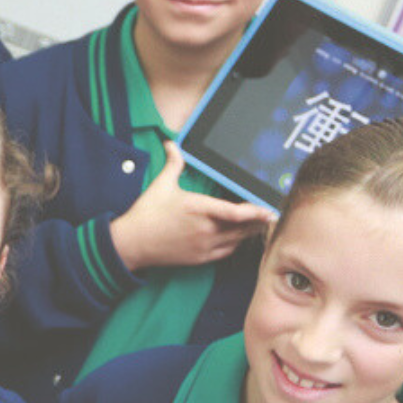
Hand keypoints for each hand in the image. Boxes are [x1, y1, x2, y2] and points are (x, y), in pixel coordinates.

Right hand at [108, 141, 272, 272]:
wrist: (131, 244)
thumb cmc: (145, 215)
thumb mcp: (161, 185)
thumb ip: (173, 163)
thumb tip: (171, 144)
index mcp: (199, 209)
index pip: (237, 212)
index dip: (257, 211)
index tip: (269, 208)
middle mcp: (205, 229)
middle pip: (244, 228)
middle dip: (259, 221)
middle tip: (271, 214)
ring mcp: (203, 246)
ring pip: (238, 241)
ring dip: (249, 233)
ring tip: (260, 225)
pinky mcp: (199, 258)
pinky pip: (226, 252)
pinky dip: (236, 244)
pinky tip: (238, 237)